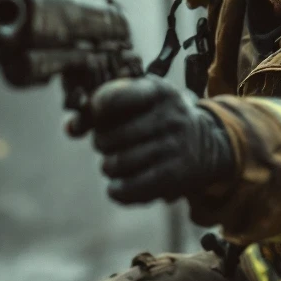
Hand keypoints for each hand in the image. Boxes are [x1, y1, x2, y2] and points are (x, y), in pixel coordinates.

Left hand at [90, 77, 234, 204]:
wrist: (210, 145)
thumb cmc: (161, 120)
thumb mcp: (142, 103)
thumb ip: (102, 109)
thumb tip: (70, 127)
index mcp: (157, 91)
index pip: (112, 98)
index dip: (95, 110)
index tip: (98, 114)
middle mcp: (168, 116)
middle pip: (106, 138)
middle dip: (102, 144)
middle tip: (112, 144)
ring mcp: (173, 146)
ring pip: (115, 164)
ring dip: (109, 168)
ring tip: (119, 163)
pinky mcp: (175, 175)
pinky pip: (128, 188)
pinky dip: (117, 190)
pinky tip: (119, 186)